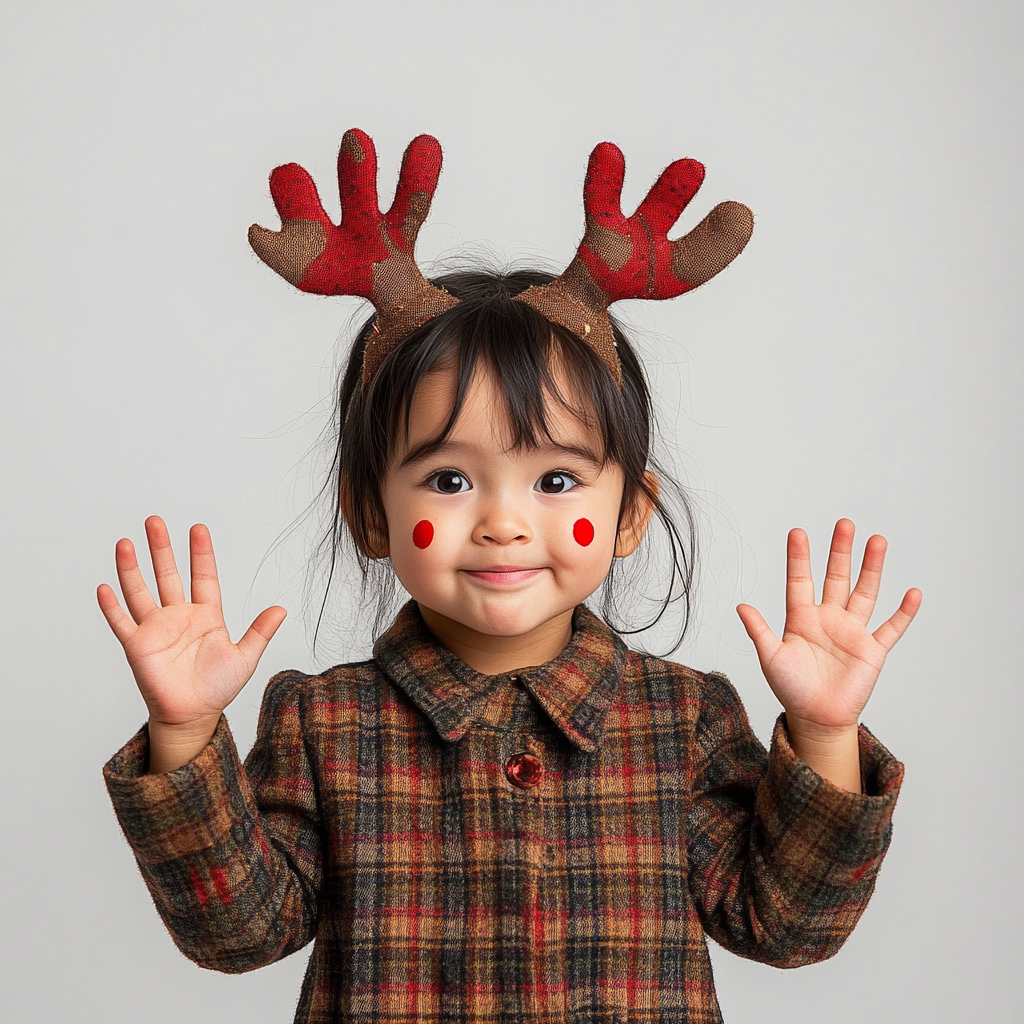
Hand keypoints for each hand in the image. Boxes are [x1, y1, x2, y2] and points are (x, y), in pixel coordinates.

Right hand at [97, 516, 285, 737]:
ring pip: (140, 592)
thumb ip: (260, 632)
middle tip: (155, 521)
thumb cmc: (217, 688)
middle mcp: (178, 616)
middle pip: (167, 575)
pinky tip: (104, 587)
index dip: (200, 553)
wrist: (193, 716)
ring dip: (131, 568)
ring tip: (126, 543)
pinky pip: (122, 623)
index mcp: (206, 615)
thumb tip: (282, 609)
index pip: (203, 576)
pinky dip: (112, 607)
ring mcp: (156, 629)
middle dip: (161, 548)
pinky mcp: (138, 646)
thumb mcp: (245, 657)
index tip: (198, 528)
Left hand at [736, 519, 920, 733]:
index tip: (797, 532)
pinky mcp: (872, 650)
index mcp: (801, 618)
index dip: (799, 557)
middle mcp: (828, 618)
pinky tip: (913, 593)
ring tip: (877, 541)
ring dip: (872, 568)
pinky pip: (891, 628)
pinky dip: (903, 612)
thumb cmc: (791, 689)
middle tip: (844, 524)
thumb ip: (759, 631)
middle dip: (840, 551)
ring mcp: (852, 632)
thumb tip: (740, 606)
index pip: (800, 580)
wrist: (816, 718)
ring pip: (865, 592)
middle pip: (836, 577)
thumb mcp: (770, 658)